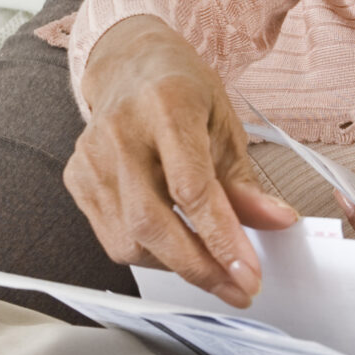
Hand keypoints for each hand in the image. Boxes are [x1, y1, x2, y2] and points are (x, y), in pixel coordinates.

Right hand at [64, 16, 297, 303]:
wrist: (129, 65)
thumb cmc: (183, 92)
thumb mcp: (226, 124)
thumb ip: (246, 180)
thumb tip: (278, 223)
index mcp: (165, 105)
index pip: (191, 188)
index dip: (222, 239)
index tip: (249, 275)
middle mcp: (120, 132)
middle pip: (152, 224)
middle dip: (200, 269)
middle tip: (239, 289)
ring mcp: (91, 158)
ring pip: (130, 241)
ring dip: (177, 265)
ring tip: (212, 262)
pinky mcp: (76, 179)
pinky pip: (113, 238)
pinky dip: (151, 253)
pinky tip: (176, 244)